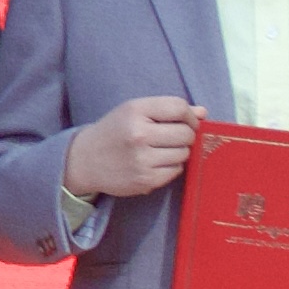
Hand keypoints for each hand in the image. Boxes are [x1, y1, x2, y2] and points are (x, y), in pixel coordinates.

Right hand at [67, 95, 204, 199]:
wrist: (85, 160)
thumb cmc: (114, 131)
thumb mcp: (134, 111)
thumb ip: (167, 109)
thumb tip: (203, 112)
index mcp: (135, 111)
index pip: (179, 108)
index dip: (190, 115)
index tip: (188, 121)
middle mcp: (139, 134)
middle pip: (186, 133)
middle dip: (186, 135)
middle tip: (173, 137)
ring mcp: (142, 160)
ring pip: (184, 153)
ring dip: (179, 151)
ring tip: (161, 150)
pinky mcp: (146, 181)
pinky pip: (176, 171)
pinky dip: (171, 166)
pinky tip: (156, 163)